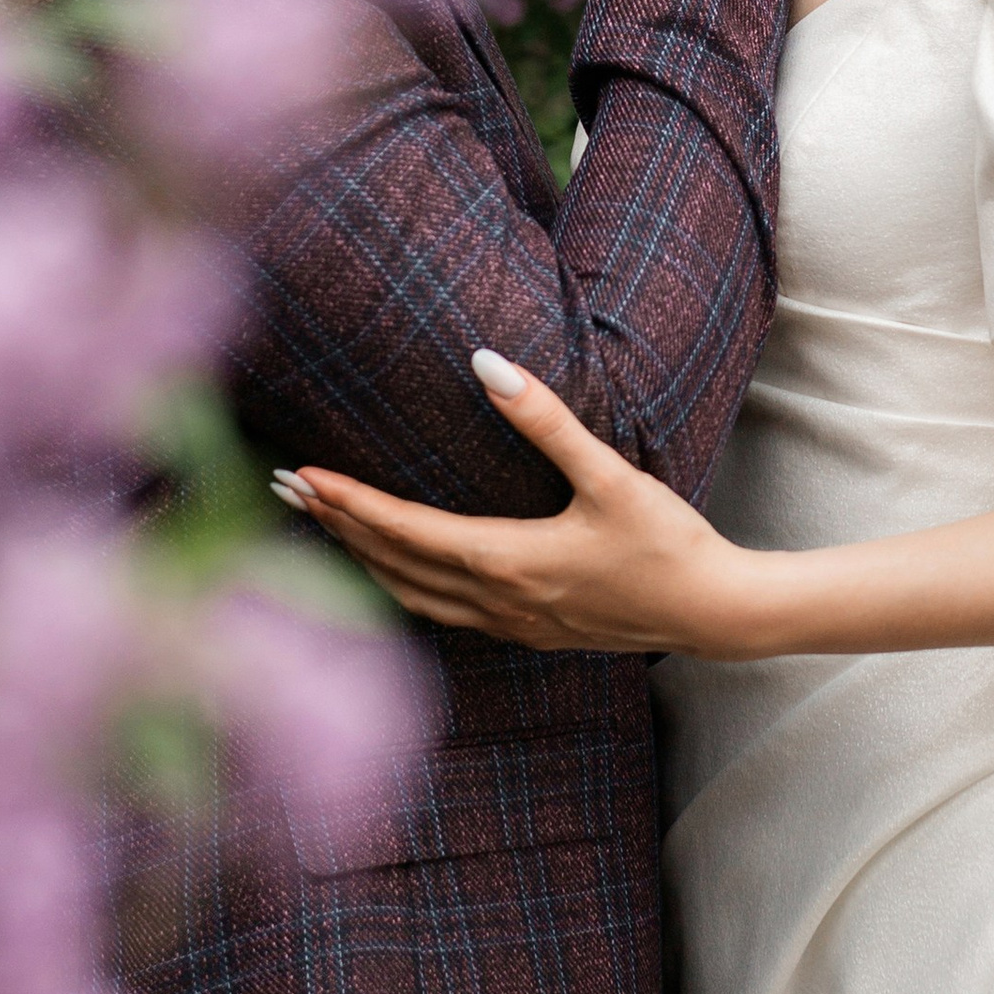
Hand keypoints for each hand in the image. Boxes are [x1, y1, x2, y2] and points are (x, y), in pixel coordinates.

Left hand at [276, 354, 776, 658]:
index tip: (299, 475)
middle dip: (335, 526)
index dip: (348, 502)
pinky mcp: (528, 631)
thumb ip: (547, 419)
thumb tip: (488, 362)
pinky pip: (440, 612)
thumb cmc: (667, 542)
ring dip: (361, 558)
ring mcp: (509, 623)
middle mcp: (496, 600)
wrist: (713, 612)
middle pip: (392, 563)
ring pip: (410, 594)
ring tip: (321, 525)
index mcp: (507, 561)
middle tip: (280, 490)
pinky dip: (399, 587)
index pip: (404, 530)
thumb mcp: (610, 474)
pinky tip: (391, 571)